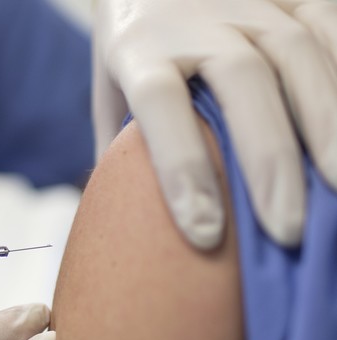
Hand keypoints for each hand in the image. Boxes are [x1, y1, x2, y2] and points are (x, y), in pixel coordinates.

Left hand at [94, 0, 336, 248]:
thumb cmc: (135, 46)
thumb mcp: (112, 90)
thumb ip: (121, 148)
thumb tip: (131, 225)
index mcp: (139, 46)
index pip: (160, 103)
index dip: (181, 167)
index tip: (204, 232)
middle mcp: (196, 18)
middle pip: (242, 80)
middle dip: (268, 159)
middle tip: (283, 230)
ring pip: (298, 54)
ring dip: (324, 125)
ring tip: (335, 191)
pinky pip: (330, 31)